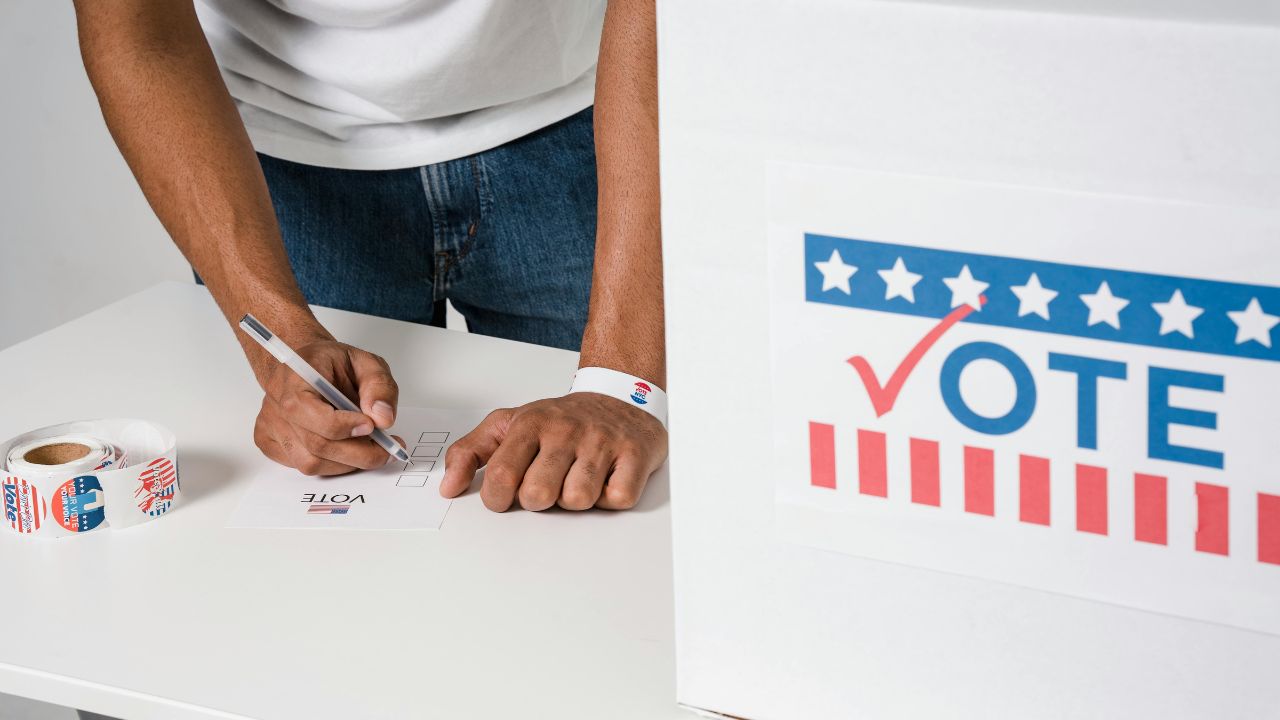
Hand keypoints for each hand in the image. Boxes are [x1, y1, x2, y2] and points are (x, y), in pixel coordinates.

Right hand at [253, 338, 401, 475]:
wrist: (306, 366)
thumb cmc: (332, 364)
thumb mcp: (366, 362)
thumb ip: (379, 385)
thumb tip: (383, 418)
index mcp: (296, 378)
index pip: (307, 410)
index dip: (342, 425)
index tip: (371, 426)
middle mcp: (278, 405)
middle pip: (316, 444)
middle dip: (359, 453)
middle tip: (386, 449)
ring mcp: (272, 427)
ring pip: (310, 463)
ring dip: (347, 463)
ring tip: (368, 448)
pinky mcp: (271, 443)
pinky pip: (304, 466)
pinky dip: (332, 464)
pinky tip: (346, 448)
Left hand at [440, 393, 666, 510]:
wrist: (620, 395)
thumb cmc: (562, 420)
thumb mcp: (510, 425)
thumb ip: (471, 453)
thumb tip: (449, 487)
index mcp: (531, 423)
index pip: (501, 476)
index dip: (499, 498)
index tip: (507, 495)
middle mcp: (566, 430)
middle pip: (538, 495)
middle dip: (541, 499)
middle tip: (549, 482)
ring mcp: (602, 441)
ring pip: (577, 500)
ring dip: (577, 499)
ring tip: (579, 477)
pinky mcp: (635, 455)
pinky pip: (617, 499)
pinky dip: (611, 497)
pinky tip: (607, 478)